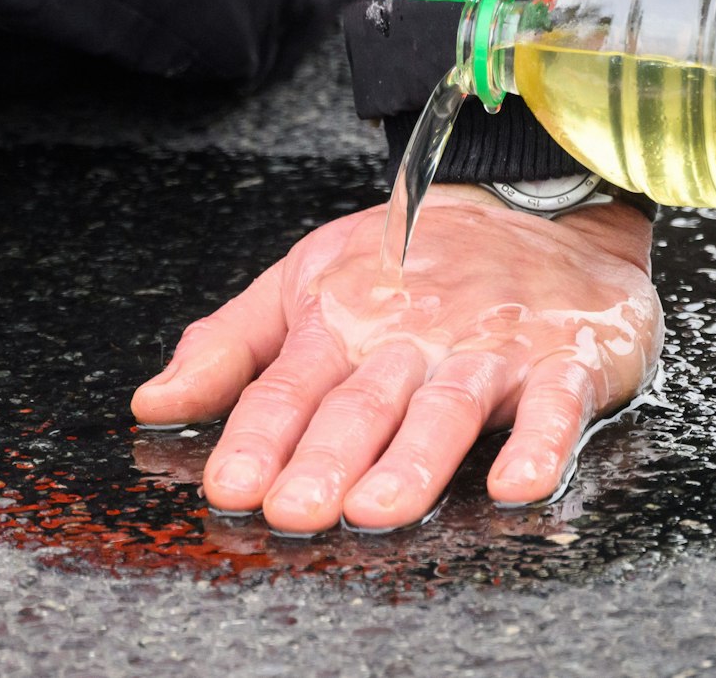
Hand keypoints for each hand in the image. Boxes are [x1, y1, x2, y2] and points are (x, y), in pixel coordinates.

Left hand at [131, 185, 660, 532]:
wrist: (542, 204)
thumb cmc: (418, 255)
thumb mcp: (309, 277)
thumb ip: (232, 346)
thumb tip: (152, 402)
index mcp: (345, 319)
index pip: (291, 384)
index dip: (260, 436)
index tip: (231, 485)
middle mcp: (415, 336)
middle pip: (365, 402)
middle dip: (327, 457)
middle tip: (295, 510)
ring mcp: (491, 348)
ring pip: (448, 407)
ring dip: (414, 459)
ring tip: (378, 509)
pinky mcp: (564, 359)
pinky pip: (555, 404)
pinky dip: (540, 442)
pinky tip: (517, 483)